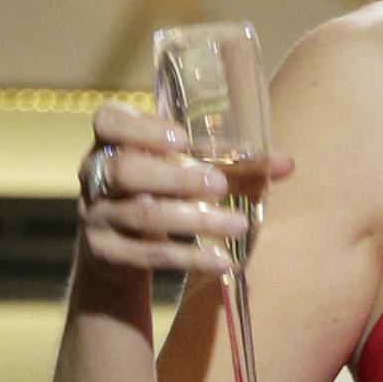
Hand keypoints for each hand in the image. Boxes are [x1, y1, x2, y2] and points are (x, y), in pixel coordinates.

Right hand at [77, 101, 294, 275]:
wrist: (118, 249)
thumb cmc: (158, 192)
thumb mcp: (181, 169)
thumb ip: (230, 161)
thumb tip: (287, 163)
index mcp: (111, 143)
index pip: (107, 121)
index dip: (140, 128)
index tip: (181, 138)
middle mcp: (95, 176)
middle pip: (125, 170)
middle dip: (175, 178)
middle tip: (220, 184)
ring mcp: (96, 215)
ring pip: (142, 215)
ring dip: (194, 220)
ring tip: (238, 223)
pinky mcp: (105, 252)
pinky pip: (148, 254)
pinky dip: (189, 258)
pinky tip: (223, 260)